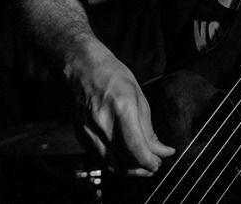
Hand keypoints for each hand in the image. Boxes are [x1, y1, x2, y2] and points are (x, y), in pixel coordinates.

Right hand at [67, 40, 174, 176]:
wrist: (85, 69)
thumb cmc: (114, 77)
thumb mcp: (139, 97)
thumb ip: (148, 128)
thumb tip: (160, 150)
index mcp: (122, 108)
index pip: (135, 146)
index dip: (149, 161)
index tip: (160, 162)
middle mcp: (103, 122)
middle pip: (123, 160)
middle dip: (141, 169)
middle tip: (154, 166)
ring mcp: (88, 130)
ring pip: (110, 164)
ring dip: (128, 171)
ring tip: (142, 167)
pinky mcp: (80, 135)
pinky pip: (99, 158)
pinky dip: (114, 163)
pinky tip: (125, 159)